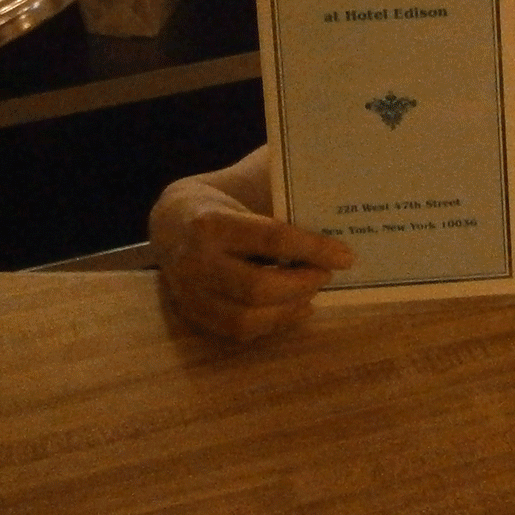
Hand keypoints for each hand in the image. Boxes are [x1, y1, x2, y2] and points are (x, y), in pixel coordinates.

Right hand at [149, 176, 354, 341]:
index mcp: (211, 221)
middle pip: (257, 287)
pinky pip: (237, 331)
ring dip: (289, 308)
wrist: (169, 221)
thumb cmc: (222, 200)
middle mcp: (196, 262)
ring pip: (247, 317)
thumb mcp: (244, 184)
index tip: (345, 255)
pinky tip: (295, 309)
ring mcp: (189, 294)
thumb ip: (283, 190)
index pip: (271, 238)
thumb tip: (336, 199)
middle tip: (326, 274)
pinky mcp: (191, 316)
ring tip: (312, 292)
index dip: (312, 249)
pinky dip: (272, 323)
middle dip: (302, 284)